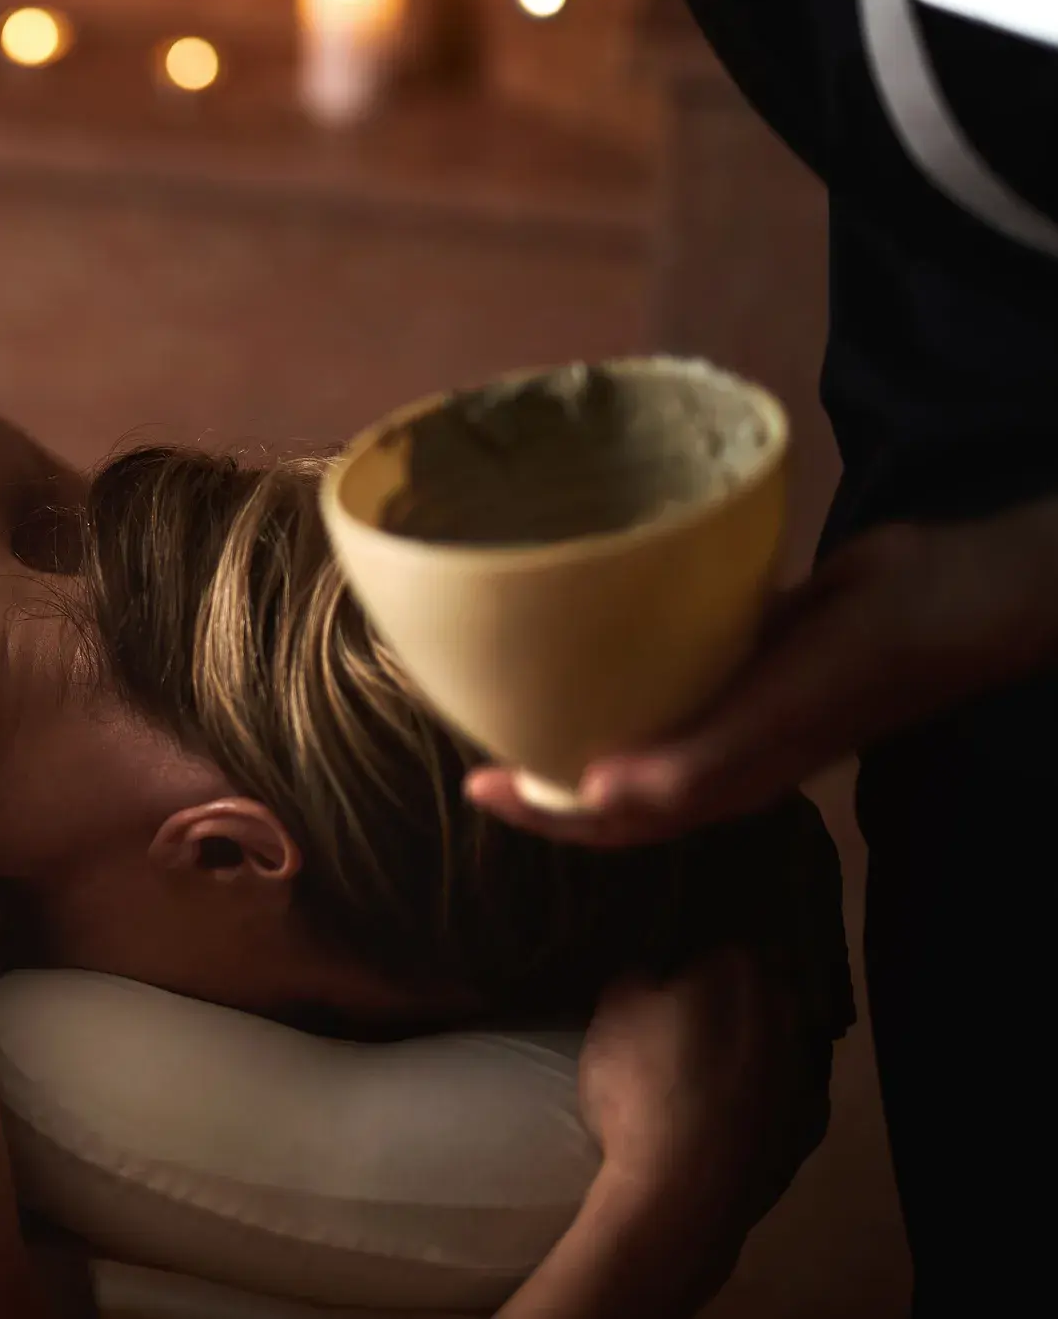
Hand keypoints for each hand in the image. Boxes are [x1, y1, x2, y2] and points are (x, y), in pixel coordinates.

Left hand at [467, 498, 1057, 846]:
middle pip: (610, 772)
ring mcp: (730, 696)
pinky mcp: (742, 643)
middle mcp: (715, 747)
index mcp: (716, 784)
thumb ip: (690, 765)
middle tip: (478, 721)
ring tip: (517, 675)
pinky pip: (665, 658)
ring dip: (579, 707)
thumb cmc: (857, 667)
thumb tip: (590, 798)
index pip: (609, 820)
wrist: (939, 596)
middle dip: (544, 763)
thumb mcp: (771, 721)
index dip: (542, 812)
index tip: (476, 781)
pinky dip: (621, 650)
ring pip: (636, 715)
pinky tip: (587, 615)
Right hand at [498, 953, 826, 1318]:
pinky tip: (731, 1110)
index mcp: (741, 972)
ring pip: (781, 1040)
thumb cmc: (642, 1090)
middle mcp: (789, 1012)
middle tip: (693, 1012)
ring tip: (712, 1065)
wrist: (683, 1194)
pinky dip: (766, 1094)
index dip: (699, 955)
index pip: (726, 942)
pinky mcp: (811, 1125)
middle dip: (736, 996)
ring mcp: (808, 1071)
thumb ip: (637, 977)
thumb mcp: (611, 1015)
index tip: (676, 970)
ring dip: (755, 1045)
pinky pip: (786, 1092)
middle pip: (764, 988)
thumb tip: (656, 971)